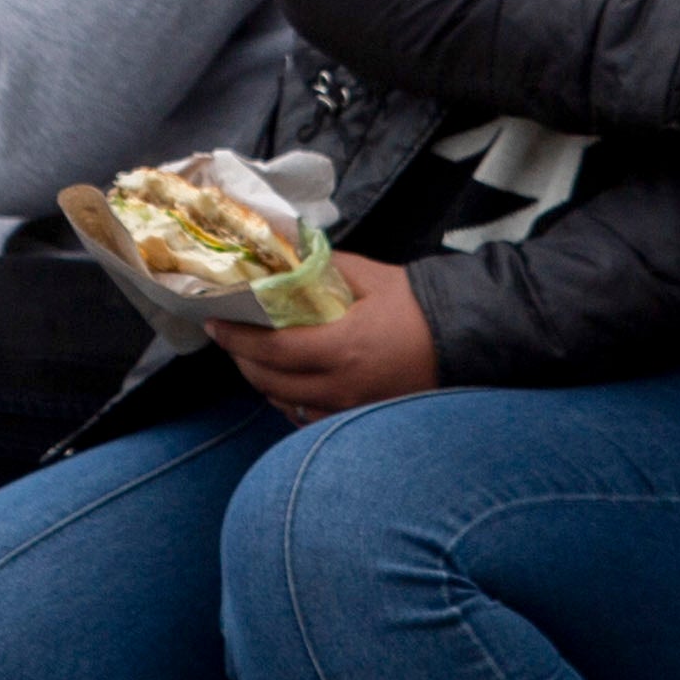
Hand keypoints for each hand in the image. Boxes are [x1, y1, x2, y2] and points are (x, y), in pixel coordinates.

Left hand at [210, 248, 440, 422]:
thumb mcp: (370, 276)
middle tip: (230, 337)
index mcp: (343, 348)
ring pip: (287, 405)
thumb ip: (323, 267)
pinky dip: (290, 403)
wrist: (465, 338)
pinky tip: (286, 385)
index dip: (237, 339)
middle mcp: (343, 387)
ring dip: (263, 382)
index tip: (215, 323)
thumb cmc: (419, 305)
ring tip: (253, 358)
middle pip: (271, 383)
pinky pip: (311, 420)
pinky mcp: (362, 419)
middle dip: (242, 360)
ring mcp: (352, 409)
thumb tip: (286, 258)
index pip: (272, 351)